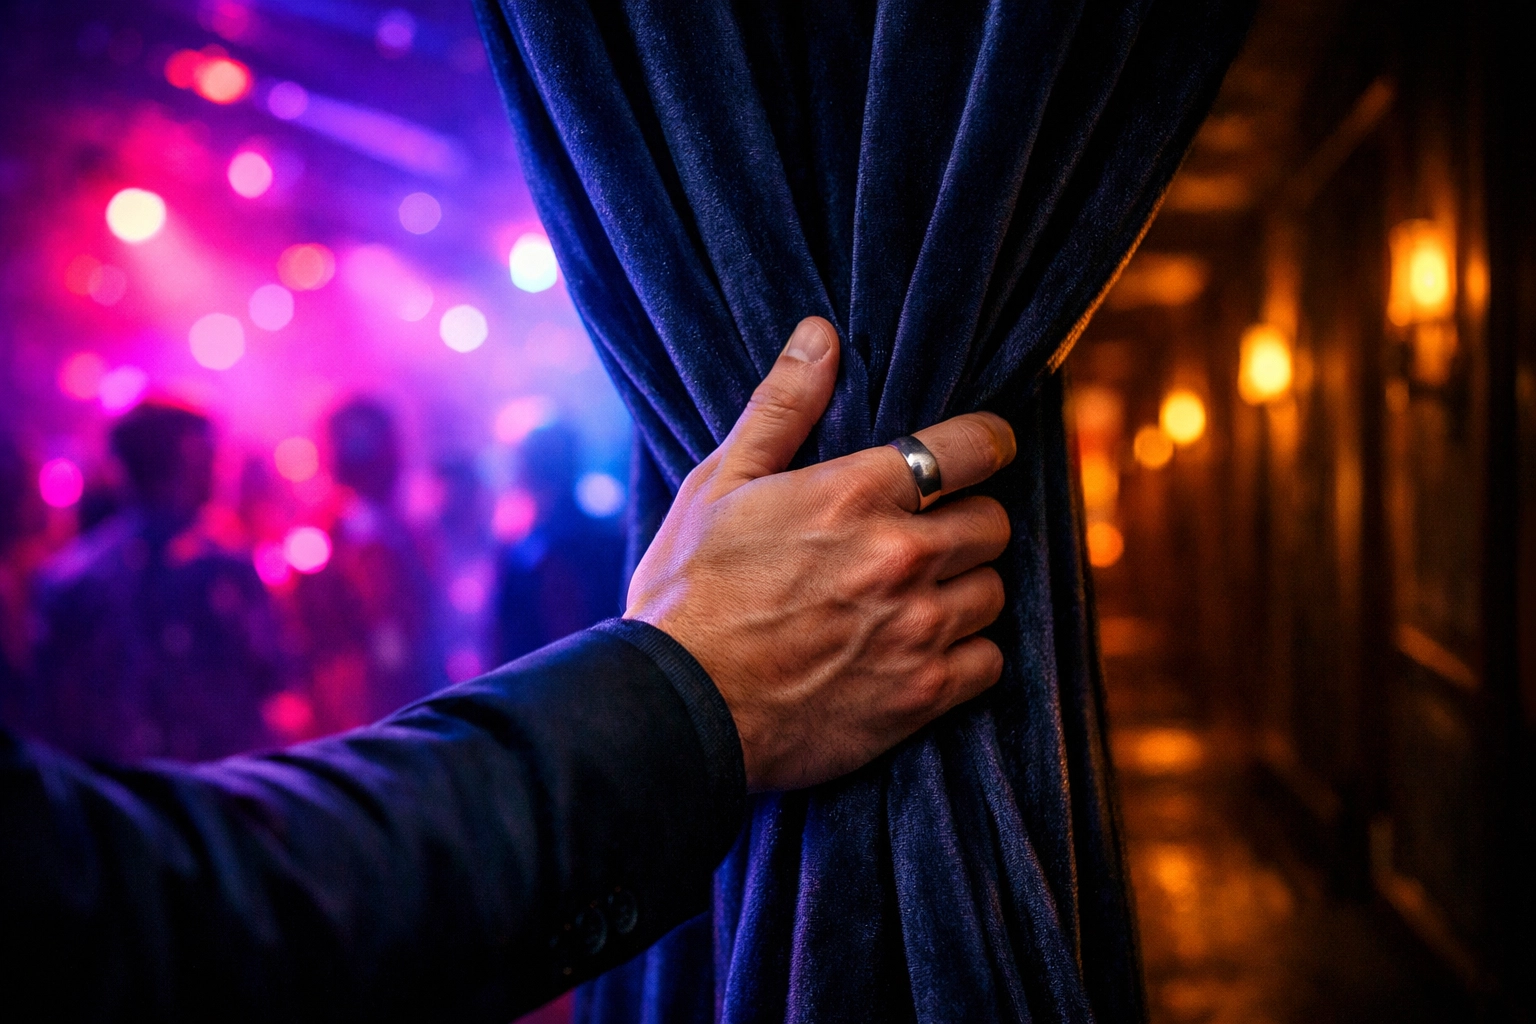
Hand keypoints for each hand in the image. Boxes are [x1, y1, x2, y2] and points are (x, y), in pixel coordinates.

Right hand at [627, 317, 1015, 790]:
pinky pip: (989, 661)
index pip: (973, 448)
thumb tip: (820, 334)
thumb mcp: (719, 485)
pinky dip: (966, 655)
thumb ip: (781, 408)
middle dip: (967, 522)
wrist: (678, 710)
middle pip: (993, 522)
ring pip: (993, 591)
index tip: (982, 453)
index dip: (987, 445)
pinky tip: (923, 651)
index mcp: (854, 494)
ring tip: (919, 596)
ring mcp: (917, 629)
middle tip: (930, 535)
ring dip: (965, 589)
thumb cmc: (688, 592)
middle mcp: (900, 556)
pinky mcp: (921, 694)